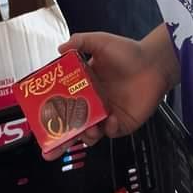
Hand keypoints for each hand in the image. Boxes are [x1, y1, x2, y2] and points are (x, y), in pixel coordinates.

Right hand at [43, 28, 176, 160]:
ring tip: (87, 131)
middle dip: (60, 141)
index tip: (38, 121)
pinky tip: (111, 120)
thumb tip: (59, 49)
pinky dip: (109, 129)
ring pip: (89, 133)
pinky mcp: (122, 123)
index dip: (50, 113)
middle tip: (50, 150)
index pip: (62, 102)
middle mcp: (92, 103)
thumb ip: (80, 42)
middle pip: (72, 126)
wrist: (154, 63)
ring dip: (85, 136)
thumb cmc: (128, 52)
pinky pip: (111, 132)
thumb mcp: (101, 42)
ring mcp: (106, 114)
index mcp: (83, 86)